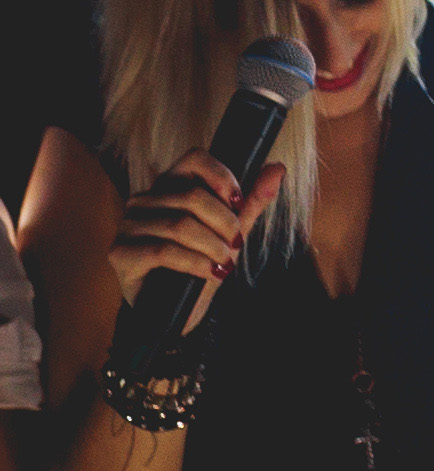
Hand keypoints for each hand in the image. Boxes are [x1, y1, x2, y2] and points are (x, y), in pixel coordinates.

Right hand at [107, 152, 277, 302]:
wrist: (175, 311)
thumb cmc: (200, 265)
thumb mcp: (230, 234)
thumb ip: (251, 203)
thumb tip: (277, 169)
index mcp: (169, 187)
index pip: (194, 159)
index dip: (222, 177)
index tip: (239, 202)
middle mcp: (143, 201)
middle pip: (193, 197)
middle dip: (226, 224)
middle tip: (235, 245)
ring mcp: (128, 225)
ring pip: (180, 226)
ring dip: (213, 247)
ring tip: (223, 263)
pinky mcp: (120, 253)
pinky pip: (164, 251)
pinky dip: (195, 263)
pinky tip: (209, 273)